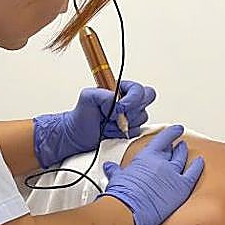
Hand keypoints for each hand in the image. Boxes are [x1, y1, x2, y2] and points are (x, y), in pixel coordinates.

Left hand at [32, 81, 155, 167]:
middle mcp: (128, 101)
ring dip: (124, 123)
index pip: (140, 89)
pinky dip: (124, 133)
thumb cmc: (81, 116)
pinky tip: (112, 131)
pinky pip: (138, 131)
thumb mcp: (88, 97)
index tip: (120, 107)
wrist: (77, 135)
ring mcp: (130, 115)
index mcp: (120, 89)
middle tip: (115, 115)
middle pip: (147, 101)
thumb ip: (104, 95)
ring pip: (142, 118)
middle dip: (131, 111)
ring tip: (109, 123)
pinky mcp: (130, 129)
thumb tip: (118, 102)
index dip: (132, 99)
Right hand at [99, 125, 203, 224]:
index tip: (175, 130)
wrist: (129, 210)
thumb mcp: (117, 178)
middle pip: (172, 151)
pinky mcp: (182, 188)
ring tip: (185, 150)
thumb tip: (110, 167)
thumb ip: (116, 171)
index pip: (162, 140)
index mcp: (146, 157)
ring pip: (182, 159)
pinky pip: (193, 173)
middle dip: (175, 147)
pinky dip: (197, 166)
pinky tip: (200, 162)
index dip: (170, 134)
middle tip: (178, 145)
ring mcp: (173, 174)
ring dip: (184, 154)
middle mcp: (161, 163)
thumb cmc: (122, 195)